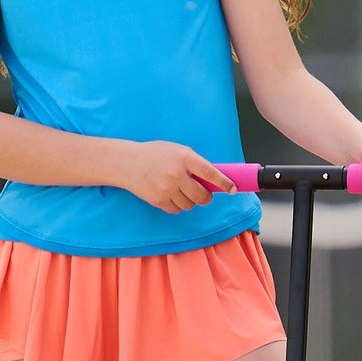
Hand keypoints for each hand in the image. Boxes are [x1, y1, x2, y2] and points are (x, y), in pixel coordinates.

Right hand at [120, 140, 236, 213]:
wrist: (128, 163)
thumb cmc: (155, 155)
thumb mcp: (177, 151)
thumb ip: (194, 163)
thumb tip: (213, 179)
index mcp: (184, 158)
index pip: (210, 173)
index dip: (224, 182)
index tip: (233, 189)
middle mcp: (177, 174)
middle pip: (202, 195)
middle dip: (206, 197)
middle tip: (204, 194)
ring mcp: (167, 189)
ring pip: (190, 205)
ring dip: (190, 201)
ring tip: (180, 190)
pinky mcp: (158, 200)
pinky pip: (177, 210)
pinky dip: (177, 205)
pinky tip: (170, 194)